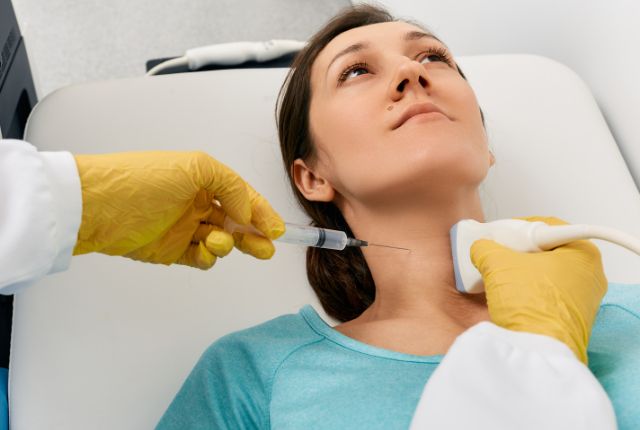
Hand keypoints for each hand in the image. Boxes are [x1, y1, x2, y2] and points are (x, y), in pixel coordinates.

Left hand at [73, 151, 284, 268]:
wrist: (98, 207)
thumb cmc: (143, 180)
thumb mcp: (196, 168)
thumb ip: (231, 187)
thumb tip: (247, 210)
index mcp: (202, 180)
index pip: (241, 196)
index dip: (261, 212)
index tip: (278, 229)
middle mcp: (194, 202)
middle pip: (235, 221)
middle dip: (254, 234)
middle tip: (267, 247)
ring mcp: (183, 228)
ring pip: (221, 241)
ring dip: (228, 243)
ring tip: (218, 241)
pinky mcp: (170, 252)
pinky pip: (200, 258)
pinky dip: (208, 258)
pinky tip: (205, 252)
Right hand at [470, 216, 607, 363]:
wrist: (535, 351)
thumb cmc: (532, 305)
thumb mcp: (497, 264)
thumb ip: (486, 247)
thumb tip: (480, 248)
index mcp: (583, 253)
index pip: (545, 227)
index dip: (516, 228)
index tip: (498, 235)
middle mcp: (589, 276)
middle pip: (544, 252)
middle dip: (516, 252)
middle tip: (495, 254)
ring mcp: (581, 301)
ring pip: (543, 275)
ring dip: (518, 273)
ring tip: (496, 275)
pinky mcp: (569, 320)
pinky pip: (544, 296)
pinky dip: (525, 292)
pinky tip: (506, 295)